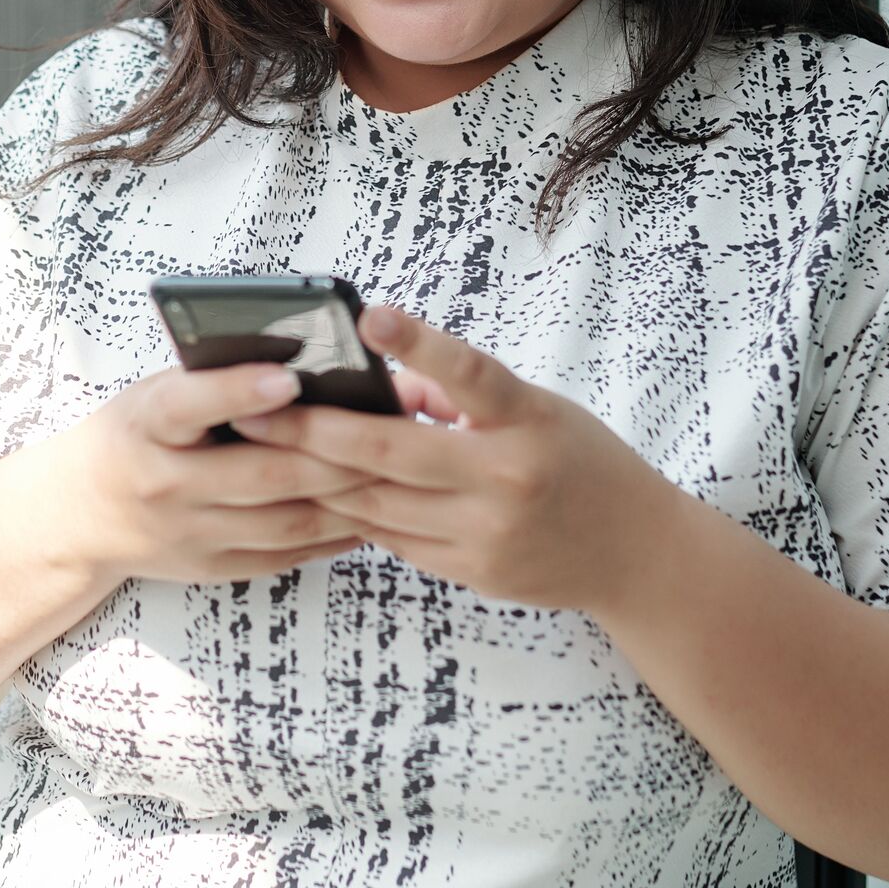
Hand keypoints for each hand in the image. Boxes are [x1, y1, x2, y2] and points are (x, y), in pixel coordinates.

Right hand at [52, 364, 373, 584]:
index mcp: (147, 425)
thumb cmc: (135, 435)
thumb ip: (215, 380)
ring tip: (395, 472)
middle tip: (389, 430)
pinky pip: (285, 553)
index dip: (238, 391)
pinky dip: (332, 534)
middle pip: (261, 472)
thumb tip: (302, 358)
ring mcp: (190, 534)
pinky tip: (368, 512)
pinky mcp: (213, 567)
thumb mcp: (156, 394)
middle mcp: (166, 485)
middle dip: (333, 453)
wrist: (82, 515)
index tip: (288, 377)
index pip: (190, 406)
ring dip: (346, 498)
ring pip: (285, 519)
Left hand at [230, 304, 672, 611]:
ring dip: (313, 476)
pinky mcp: (471, 571)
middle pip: (391, 454)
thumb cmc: (584, 463)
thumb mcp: (541, 412)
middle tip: (250, 406)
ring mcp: (485, 534)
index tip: (370, 316)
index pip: (470, 375)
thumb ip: (469, 399)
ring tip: (258, 448)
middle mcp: (506, 480)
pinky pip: (393, 538)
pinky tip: (309, 491)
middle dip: (312, 431)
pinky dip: (351, 511)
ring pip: (377, 503)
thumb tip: (389, 388)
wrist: (638, 555)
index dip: (420, 346)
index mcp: (529, 423)